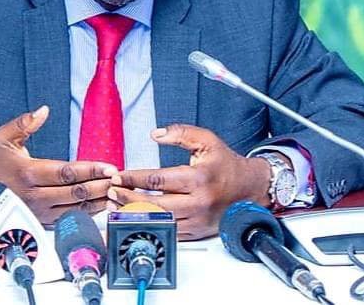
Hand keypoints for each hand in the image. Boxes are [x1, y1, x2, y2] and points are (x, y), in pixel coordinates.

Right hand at [0, 106, 117, 224]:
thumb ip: (24, 123)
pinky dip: (89, 213)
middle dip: (100, 186)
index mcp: (29, 173)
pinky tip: (103, 205)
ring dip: (98, 201)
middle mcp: (35, 196)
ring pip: (75, 209)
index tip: (109, 166)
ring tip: (116, 193)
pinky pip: (70, 219)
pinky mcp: (42, 221)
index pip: (66, 172)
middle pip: (75, 193)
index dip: (90, 169)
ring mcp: (39, 212)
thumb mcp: (4, 137)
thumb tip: (43, 110)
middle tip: (119, 179)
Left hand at [107, 124, 270, 239]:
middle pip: (155, 204)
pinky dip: (150, 225)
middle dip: (128, 198)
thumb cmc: (227, 164)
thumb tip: (155, 134)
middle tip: (111, 192)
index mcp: (199, 178)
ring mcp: (198, 219)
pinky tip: (136, 218)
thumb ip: (181, 133)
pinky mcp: (198, 231)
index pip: (158, 179)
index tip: (119, 176)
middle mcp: (199, 201)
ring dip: (135, 214)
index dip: (134, 178)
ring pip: (160, 221)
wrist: (251, 188)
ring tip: (117, 206)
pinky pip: (169, 231)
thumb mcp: (207, 140)